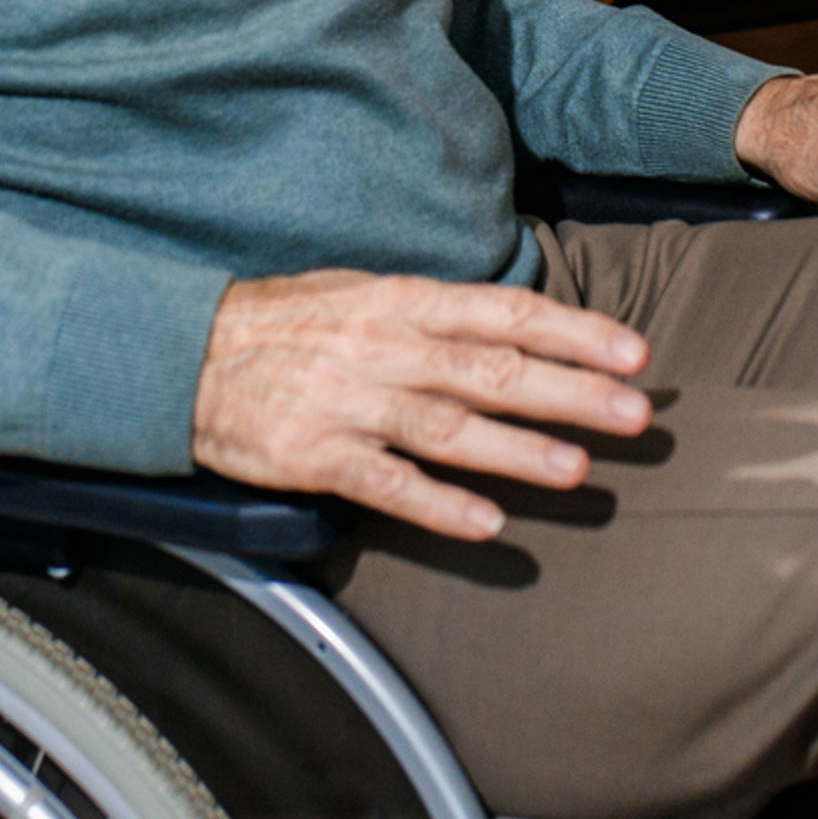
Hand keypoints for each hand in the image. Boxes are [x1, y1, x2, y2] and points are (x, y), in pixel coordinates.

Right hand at [191, 271, 653, 542]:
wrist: (180, 354)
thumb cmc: (283, 323)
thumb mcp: (358, 292)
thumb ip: (432, 312)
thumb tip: (513, 326)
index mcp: (399, 301)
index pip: (504, 311)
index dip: (573, 331)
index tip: (632, 352)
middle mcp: (382, 348)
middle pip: (491, 370)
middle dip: (570, 392)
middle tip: (637, 416)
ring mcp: (348, 403)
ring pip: (446, 427)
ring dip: (515, 451)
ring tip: (577, 472)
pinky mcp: (314, 456)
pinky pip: (384, 483)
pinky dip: (435, 505)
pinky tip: (486, 526)